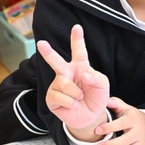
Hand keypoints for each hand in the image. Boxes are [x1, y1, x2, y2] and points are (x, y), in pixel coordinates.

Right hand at [40, 24, 109, 138]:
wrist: (91, 116)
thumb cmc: (96, 97)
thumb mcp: (103, 86)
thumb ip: (97, 78)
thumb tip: (84, 74)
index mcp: (80, 67)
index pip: (79, 52)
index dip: (77, 39)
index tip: (77, 27)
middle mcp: (66, 74)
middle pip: (56, 62)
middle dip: (48, 53)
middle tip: (41, 43)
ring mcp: (57, 85)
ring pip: (64, 84)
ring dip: (76, 94)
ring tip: (80, 98)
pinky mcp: (51, 98)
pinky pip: (60, 97)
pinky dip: (70, 102)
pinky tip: (72, 105)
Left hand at [94, 97, 144, 144]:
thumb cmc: (132, 118)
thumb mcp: (126, 108)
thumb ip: (115, 103)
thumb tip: (104, 100)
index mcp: (133, 120)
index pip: (121, 124)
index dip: (109, 127)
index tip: (97, 130)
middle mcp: (139, 133)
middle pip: (125, 141)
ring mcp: (142, 144)